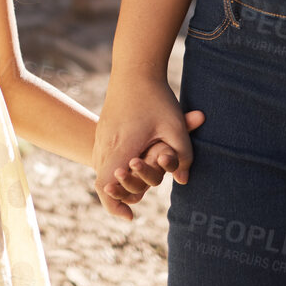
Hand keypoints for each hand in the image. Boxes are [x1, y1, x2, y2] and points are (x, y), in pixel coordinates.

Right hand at [93, 76, 203, 220]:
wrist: (134, 69)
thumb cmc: (156, 97)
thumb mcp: (175, 125)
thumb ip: (183, 155)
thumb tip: (184, 180)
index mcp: (122, 145)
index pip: (106, 186)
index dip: (114, 205)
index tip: (130, 217)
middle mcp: (105, 144)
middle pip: (103, 182)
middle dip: (119, 196)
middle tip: (134, 207)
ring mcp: (100, 137)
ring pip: (101, 170)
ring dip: (116, 182)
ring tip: (135, 188)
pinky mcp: (101, 131)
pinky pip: (102, 158)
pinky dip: (112, 169)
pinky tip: (129, 168)